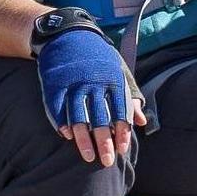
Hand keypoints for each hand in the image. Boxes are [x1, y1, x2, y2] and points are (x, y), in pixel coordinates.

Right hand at [33, 18, 138, 167]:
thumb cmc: (98, 57)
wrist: (68, 33)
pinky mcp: (54, 83)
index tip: (122, 150)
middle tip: (106, 161)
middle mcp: (93, 82)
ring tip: (88, 156)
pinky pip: (58, 108)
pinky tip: (67, 136)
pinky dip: (62, 123)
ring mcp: (72, 83)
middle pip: (100, 117)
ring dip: (83, 139)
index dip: (121, 132)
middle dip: (104, 141)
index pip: (120, 111)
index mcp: (112, 79)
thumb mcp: (118, 70)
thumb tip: (142, 122)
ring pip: (78, 116)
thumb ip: (130, 96)